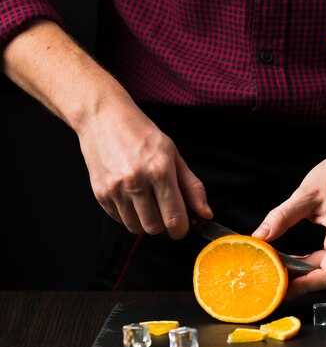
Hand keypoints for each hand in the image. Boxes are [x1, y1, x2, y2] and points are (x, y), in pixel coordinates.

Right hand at [76, 95, 212, 238]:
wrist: (103, 118)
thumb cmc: (142, 135)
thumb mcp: (174, 155)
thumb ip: (192, 187)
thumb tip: (205, 213)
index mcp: (160, 170)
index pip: (174, 218)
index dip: (182, 229)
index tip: (182, 226)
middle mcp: (136, 181)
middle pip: (155, 227)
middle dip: (164, 224)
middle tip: (163, 207)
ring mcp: (115, 188)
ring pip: (136, 228)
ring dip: (145, 221)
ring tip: (146, 200)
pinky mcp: (99, 192)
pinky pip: (119, 220)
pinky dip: (128, 214)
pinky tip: (130, 195)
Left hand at [252, 131, 325, 298]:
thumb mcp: (307, 194)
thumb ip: (282, 217)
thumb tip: (260, 236)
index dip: (304, 287)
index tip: (282, 291)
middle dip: (298, 279)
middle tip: (271, 279)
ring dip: (304, 270)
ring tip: (279, 268)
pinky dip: (312, 261)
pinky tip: (294, 258)